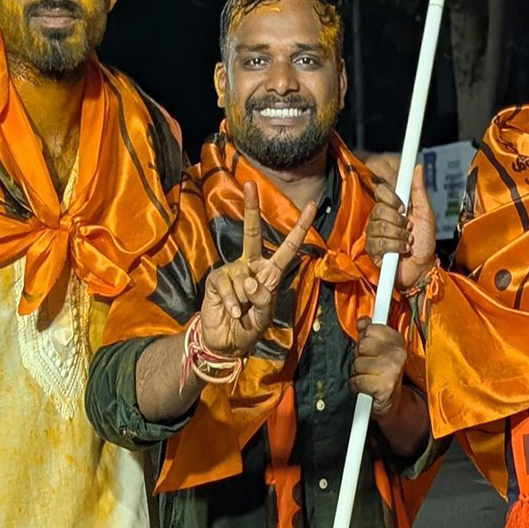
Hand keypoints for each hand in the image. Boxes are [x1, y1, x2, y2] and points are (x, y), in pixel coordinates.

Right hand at [200, 181, 315, 358]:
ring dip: (244, 301)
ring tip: (241, 313)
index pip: (288, 247)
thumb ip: (263, 300)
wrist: (225, 343)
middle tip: (249, 184)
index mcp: (270, 273)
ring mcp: (233, 271)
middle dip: (251, 209)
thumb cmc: (250, 328)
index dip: (300, 228)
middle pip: (253, 234)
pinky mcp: (217, 279)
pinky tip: (231, 312)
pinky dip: (231, 303)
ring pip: (242, 277)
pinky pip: (227, 287)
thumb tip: (249, 282)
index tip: (311, 206)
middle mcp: (252, 266)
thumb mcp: (264, 318)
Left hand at [350, 316, 410, 415]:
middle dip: (359, 356)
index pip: (370, 329)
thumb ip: (370, 333)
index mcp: (397, 341)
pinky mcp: (384, 386)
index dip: (364, 339)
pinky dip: (356, 386)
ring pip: (357, 364)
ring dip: (357, 373)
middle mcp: (398, 353)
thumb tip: (362, 321)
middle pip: (362, 345)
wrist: (393, 402)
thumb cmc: (383, 374)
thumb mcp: (380, 350)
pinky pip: (357, 381)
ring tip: (367, 377)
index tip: (370, 348)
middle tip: (368, 365)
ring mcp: (392, 369)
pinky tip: (365, 387)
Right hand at [367, 166, 436, 290]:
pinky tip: (402, 250)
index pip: (381, 192)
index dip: (390, 197)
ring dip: (399, 235)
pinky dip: (395, 246)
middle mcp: (381, 218)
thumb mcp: (426, 214)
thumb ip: (420, 192)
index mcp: (393, 208)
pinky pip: (379, 242)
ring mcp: (375, 233)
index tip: (403, 206)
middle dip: (399, 220)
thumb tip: (418, 167)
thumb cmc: (425, 242)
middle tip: (410, 228)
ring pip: (379, 225)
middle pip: (379, 209)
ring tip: (408, 241)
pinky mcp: (372, 249)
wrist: (423, 267)